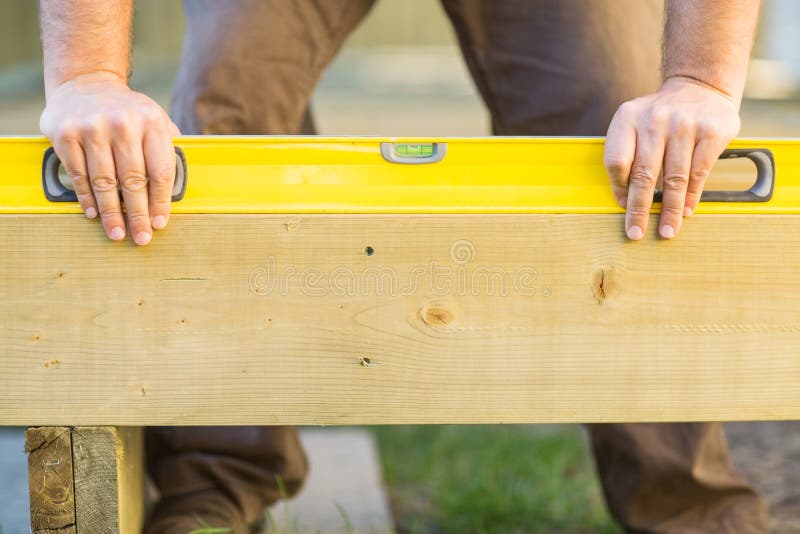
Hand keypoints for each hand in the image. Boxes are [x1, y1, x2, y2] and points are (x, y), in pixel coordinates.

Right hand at [40, 72, 179, 244]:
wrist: (85, 82)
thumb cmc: (127, 111)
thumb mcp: (154, 119)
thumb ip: (167, 147)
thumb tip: (177, 187)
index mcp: (151, 121)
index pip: (160, 170)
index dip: (161, 201)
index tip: (160, 223)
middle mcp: (123, 123)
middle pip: (133, 180)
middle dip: (138, 214)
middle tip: (141, 237)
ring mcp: (92, 128)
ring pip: (104, 181)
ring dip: (111, 212)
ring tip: (117, 232)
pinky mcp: (66, 134)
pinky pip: (78, 174)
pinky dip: (87, 197)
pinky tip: (94, 213)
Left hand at [604, 76, 740, 239]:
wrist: (700, 86)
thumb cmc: (659, 118)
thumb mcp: (635, 125)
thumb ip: (627, 156)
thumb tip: (625, 201)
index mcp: (627, 117)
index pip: (617, 162)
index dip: (618, 189)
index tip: (622, 207)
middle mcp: (655, 119)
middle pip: (643, 174)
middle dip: (639, 209)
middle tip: (636, 233)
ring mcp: (684, 124)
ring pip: (673, 178)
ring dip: (669, 209)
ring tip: (666, 231)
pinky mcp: (711, 131)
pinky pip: (698, 172)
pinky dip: (691, 196)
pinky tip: (685, 211)